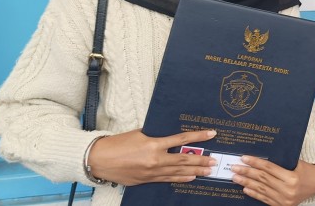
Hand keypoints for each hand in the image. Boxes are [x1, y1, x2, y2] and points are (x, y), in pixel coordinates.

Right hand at [87, 128, 217, 185]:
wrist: (99, 160)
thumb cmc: (118, 143)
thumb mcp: (139, 134)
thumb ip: (156, 136)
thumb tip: (170, 136)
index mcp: (154, 144)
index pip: (182, 139)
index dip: (198, 137)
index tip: (212, 134)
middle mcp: (155, 159)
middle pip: (184, 159)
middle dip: (201, 160)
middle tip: (214, 161)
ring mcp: (152, 172)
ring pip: (179, 172)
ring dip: (195, 171)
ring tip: (208, 171)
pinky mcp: (147, 180)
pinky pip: (168, 179)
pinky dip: (181, 178)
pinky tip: (191, 178)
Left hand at [231, 157, 314, 205]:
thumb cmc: (306, 171)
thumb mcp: (297, 163)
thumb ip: (281, 162)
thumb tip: (259, 158)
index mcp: (291, 177)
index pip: (269, 168)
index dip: (255, 163)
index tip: (244, 158)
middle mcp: (287, 190)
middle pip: (262, 179)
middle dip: (247, 173)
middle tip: (234, 167)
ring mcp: (283, 200)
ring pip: (261, 189)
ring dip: (246, 183)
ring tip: (236, 177)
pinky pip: (264, 199)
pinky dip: (254, 194)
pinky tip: (245, 189)